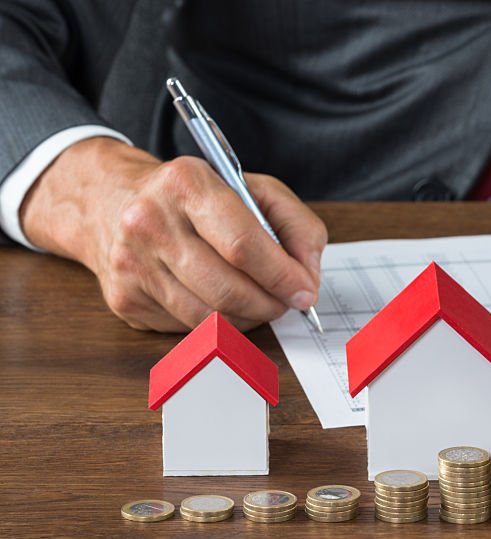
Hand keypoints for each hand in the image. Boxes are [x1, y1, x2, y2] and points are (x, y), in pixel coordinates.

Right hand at [21, 138, 325, 331]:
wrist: (109, 200)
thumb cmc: (194, 197)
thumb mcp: (251, 188)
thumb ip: (296, 225)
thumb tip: (308, 277)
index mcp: (186, 184)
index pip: (244, 245)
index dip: (283, 276)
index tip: (305, 291)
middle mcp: (150, 222)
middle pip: (228, 290)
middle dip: (270, 304)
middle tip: (286, 302)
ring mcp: (131, 264)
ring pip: (210, 318)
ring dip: (249, 319)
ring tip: (259, 302)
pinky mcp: (125, 299)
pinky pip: (188, 329)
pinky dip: (218, 324)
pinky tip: (221, 303)